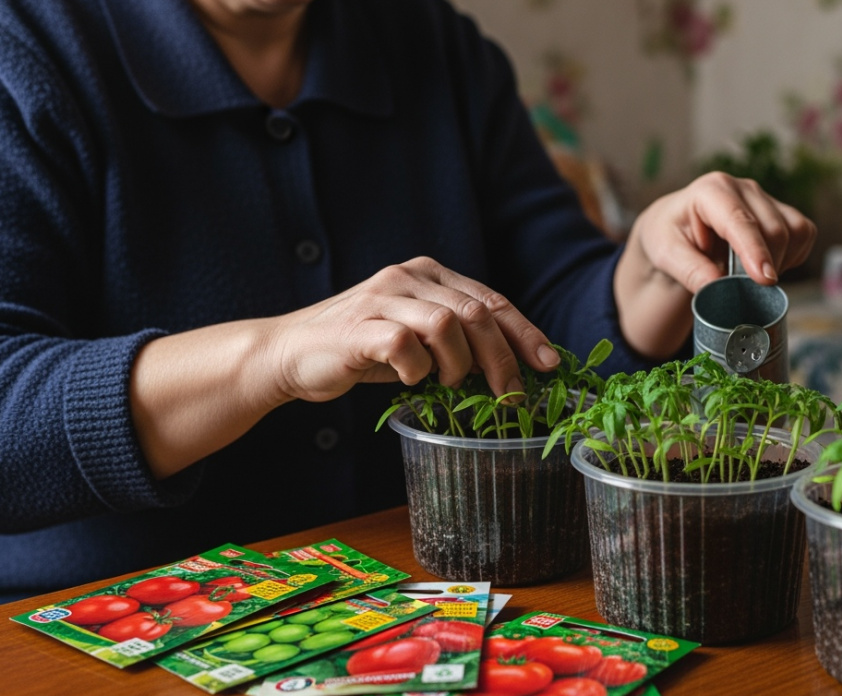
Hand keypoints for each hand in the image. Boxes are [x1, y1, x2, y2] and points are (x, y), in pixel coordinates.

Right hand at [131, 257, 558, 477]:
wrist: (291, 356)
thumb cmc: (360, 351)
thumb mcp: (418, 340)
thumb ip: (458, 341)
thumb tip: (513, 366)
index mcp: (429, 274)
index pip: (492, 299)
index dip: (525, 333)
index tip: (550, 365)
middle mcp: (409, 276)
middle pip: (478, 312)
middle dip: (504, 358)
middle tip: (511, 395)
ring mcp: (383, 298)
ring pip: (449, 324)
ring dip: (459, 365)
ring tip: (448, 386)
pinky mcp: (360, 327)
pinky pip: (406, 346)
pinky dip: (418, 371)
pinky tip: (411, 382)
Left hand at [628, 171, 816, 292]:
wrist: (679, 231)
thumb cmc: (669, 238)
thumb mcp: (665, 255)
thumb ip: (689, 270)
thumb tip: (716, 286)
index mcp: (710, 190)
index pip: (740, 220)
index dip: (755, 250)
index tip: (765, 279)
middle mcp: (743, 188)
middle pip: (774, 230)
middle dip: (766, 266)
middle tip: (744, 290)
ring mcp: (765, 198)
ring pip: (795, 231)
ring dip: (782, 262)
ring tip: (751, 277)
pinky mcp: (781, 210)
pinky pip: (804, 234)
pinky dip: (793, 256)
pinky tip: (767, 265)